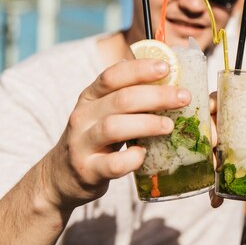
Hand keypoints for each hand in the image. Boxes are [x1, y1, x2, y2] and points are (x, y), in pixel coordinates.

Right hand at [43, 59, 190, 211]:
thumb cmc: (95, 138)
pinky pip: (113, 164)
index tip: (167, 67)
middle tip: (184, 97)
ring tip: (170, 125)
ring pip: (114, 127)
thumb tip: (170, 78)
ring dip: (147, 124)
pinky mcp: (88, 170)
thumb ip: (128, 97)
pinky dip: (132, 159)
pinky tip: (144, 155)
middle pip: (121, 99)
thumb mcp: (104, 111)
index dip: (140, 69)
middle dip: (157, 96)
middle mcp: (83, 116)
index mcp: (90, 97)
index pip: (113, 75)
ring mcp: (83, 144)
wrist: (61, 176)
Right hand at [208, 88, 245, 207]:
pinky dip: (213, 191)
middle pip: (209, 124)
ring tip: (215, 170)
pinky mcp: (223, 175)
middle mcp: (229, 132)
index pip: (223, 100)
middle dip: (208, 131)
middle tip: (214, 141)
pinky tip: (216, 200)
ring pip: (206, 152)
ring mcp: (223, 154)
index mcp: (244, 116)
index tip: (213, 105)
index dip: (214, 99)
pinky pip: (212, 181)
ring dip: (206, 160)